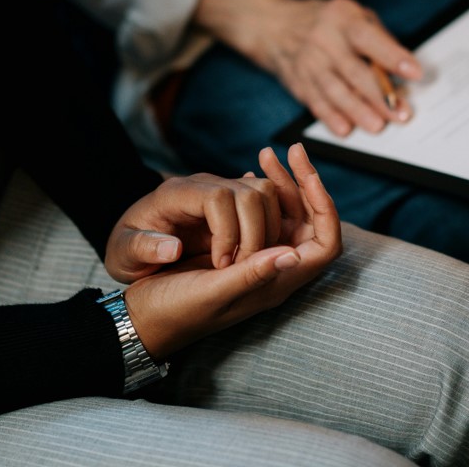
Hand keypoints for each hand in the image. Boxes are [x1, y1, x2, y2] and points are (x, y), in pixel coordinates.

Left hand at [105, 170, 283, 282]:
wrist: (136, 242)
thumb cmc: (128, 250)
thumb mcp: (123, 254)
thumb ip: (142, 249)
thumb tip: (172, 248)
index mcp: (176, 194)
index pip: (218, 197)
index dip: (228, 232)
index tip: (220, 265)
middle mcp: (203, 184)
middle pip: (250, 192)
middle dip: (255, 234)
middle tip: (239, 269)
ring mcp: (222, 189)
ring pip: (265, 193)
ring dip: (268, 231)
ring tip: (248, 263)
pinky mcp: (235, 201)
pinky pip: (267, 202)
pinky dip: (271, 227)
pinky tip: (255, 255)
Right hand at [121, 143, 341, 360]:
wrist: (142, 317)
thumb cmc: (174, 310)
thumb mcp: (212, 292)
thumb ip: (252, 275)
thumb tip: (294, 254)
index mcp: (275, 284)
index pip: (325, 244)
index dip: (324, 207)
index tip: (308, 174)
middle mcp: (273, 270)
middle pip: (309, 223)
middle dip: (303, 185)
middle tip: (291, 151)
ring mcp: (257, 258)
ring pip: (285, 215)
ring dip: (281, 185)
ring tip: (266, 154)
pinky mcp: (238, 248)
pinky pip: (261, 216)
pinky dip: (259, 192)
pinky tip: (250, 171)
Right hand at [194, 0, 422, 137]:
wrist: (275, 26)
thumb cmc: (328, 22)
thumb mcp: (353, 15)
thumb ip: (378, 39)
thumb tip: (402, 71)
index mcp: (342, 18)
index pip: (368, 38)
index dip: (392, 56)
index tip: (415, 73)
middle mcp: (323, 39)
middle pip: (353, 70)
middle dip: (379, 95)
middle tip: (400, 113)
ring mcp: (308, 62)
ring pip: (334, 91)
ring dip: (357, 111)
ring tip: (377, 126)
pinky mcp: (298, 82)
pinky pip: (315, 102)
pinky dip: (330, 117)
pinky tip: (345, 129)